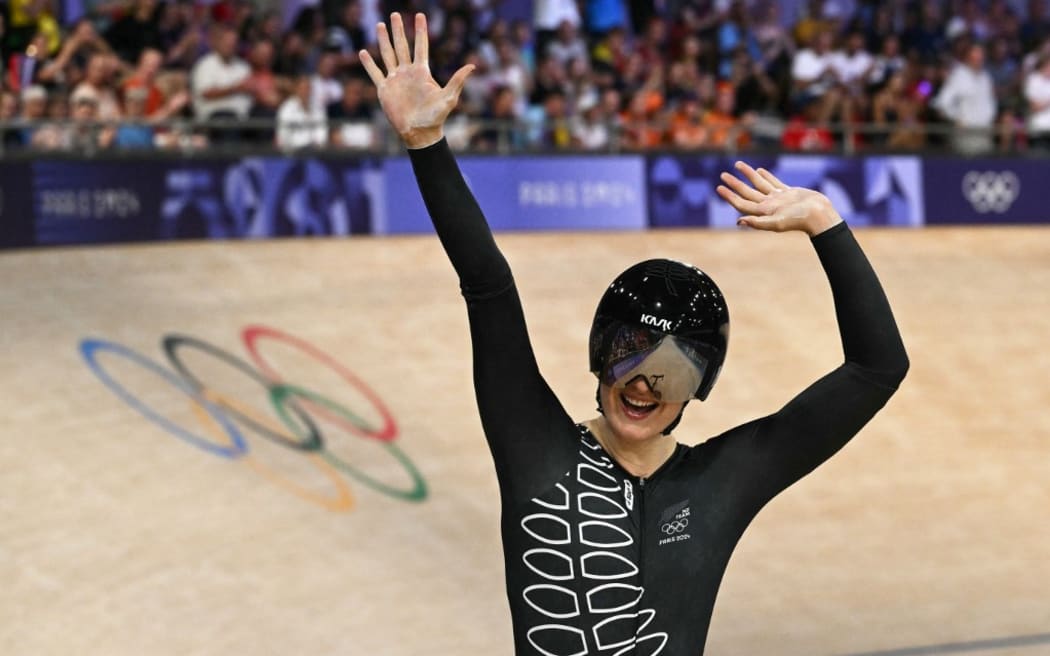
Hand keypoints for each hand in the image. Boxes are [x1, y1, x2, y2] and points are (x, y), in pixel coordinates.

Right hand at [360, 13, 473, 148]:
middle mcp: (407, 72)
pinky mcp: (384, 90)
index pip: (421, 46)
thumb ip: (458, 81)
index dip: (420, 31)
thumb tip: (472, 66)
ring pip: (388, 54)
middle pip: (401, 46)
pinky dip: (368, 64)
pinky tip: (363, 52)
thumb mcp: (449, 98)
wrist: (419, 133)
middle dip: (398, 30)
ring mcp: (395, 80)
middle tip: (394, 14)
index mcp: (422, 72)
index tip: (419, 15)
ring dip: (383, 40)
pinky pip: (375, 73)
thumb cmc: (436, 117)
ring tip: (380, 25)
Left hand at [716, 162, 842, 236]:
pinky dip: (766, 176)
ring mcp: (778, 198)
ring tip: (737, 165)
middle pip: (747, 192)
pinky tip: (759, 170)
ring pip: (759, 184)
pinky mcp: (788, 192)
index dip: (730, 196)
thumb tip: (738, 221)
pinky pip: (773, 182)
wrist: (819, 214)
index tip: (719, 188)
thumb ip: (758, 222)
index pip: (742, 203)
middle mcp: (768, 205)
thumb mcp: (777, 223)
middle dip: (735, 184)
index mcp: (763, 212)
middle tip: (723, 175)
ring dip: (748, 175)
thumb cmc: (799, 220)